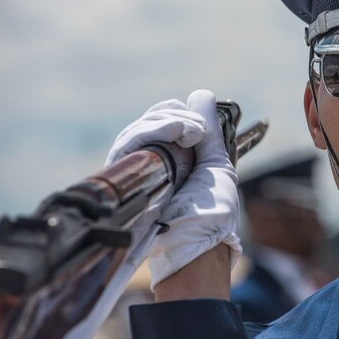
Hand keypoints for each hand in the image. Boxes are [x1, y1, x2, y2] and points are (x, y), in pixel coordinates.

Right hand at [105, 89, 240, 289]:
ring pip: (138, 127)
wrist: (197, 244)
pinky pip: (130, 140)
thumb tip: (202, 94)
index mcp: (173, 159)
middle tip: (198, 131)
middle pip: (149, 119)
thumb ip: (210, 132)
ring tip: (192, 134)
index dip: (181, 114)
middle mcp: (151, 162)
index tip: (202, 126)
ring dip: (171, 121)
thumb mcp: (217, 165)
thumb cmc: (211, 214)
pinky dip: (158, 128)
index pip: (164, 120)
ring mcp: (135, 169)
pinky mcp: (121, 176)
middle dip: (176, 115)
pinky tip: (178, 131)